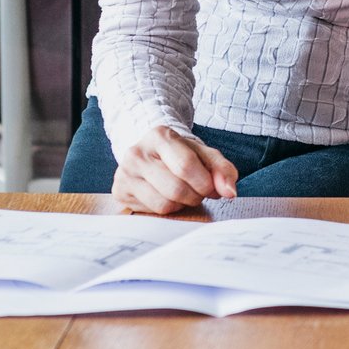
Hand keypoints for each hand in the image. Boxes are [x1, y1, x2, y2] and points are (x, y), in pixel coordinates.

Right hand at [111, 125, 239, 214]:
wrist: (152, 154)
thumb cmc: (182, 155)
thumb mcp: (204, 155)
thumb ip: (222, 170)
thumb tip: (230, 192)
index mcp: (160, 135)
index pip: (186, 166)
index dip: (205, 183)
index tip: (211, 188)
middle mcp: (137, 152)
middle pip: (176, 189)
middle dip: (194, 196)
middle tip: (197, 191)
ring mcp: (124, 173)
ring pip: (163, 204)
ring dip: (181, 204)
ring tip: (181, 193)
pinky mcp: (119, 192)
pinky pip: (151, 212)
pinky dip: (166, 210)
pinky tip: (166, 197)